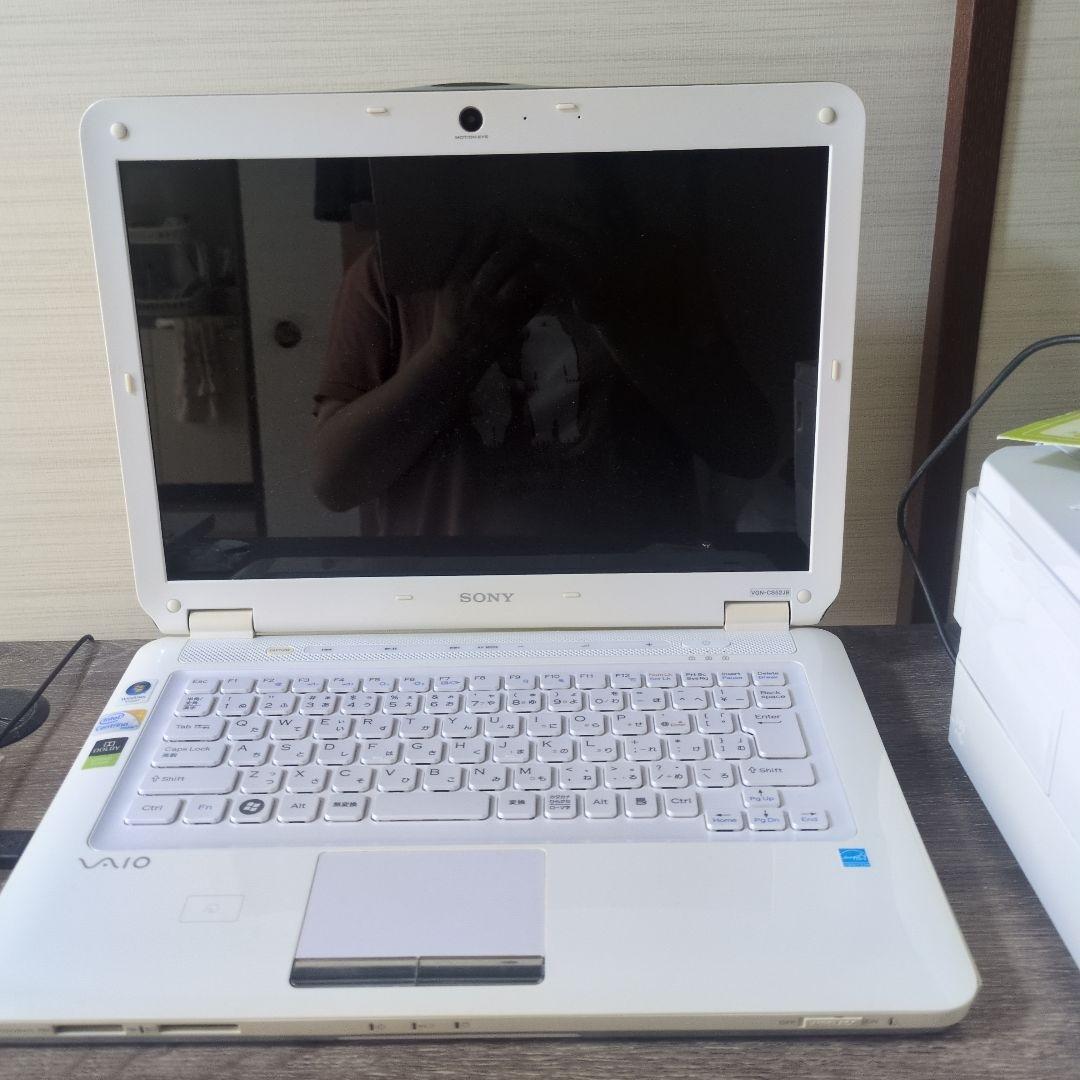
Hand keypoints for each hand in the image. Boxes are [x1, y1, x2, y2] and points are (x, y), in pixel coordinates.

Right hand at [428, 228, 547, 371]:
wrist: (453, 357)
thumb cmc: (450, 318)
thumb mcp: (447, 288)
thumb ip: (463, 263)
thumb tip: (485, 230)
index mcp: (455, 280)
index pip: (476, 242)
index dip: (494, 221)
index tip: (505, 209)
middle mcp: (474, 293)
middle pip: (503, 256)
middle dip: (521, 239)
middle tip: (533, 228)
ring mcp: (494, 311)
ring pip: (521, 277)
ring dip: (535, 261)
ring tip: (543, 249)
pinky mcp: (511, 324)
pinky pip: (532, 300)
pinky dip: (542, 286)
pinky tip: (549, 275)